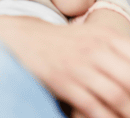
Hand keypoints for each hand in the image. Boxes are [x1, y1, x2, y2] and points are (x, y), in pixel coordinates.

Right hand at [12, 21, 129, 117]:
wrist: (27, 38)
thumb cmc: (65, 42)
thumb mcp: (94, 36)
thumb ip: (119, 51)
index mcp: (104, 36)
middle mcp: (93, 49)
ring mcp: (77, 66)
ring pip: (117, 97)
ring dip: (126, 113)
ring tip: (126, 116)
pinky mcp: (63, 82)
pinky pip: (93, 107)